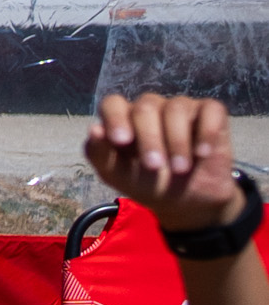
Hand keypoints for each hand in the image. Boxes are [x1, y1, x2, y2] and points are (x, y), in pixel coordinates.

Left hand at [89, 94, 243, 229]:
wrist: (188, 200)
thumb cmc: (147, 183)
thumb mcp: (117, 174)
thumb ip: (99, 153)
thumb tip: (93, 129)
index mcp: (123, 119)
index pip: (113, 104)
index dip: (115, 118)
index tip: (121, 141)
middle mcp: (151, 109)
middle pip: (145, 107)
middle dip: (149, 138)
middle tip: (154, 166)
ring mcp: (181, 108)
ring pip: (176, 108)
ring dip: (177, 142)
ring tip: (180, 169)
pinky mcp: (210, 113)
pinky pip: (210, 110)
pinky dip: (206, 132)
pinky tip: (202, 153)